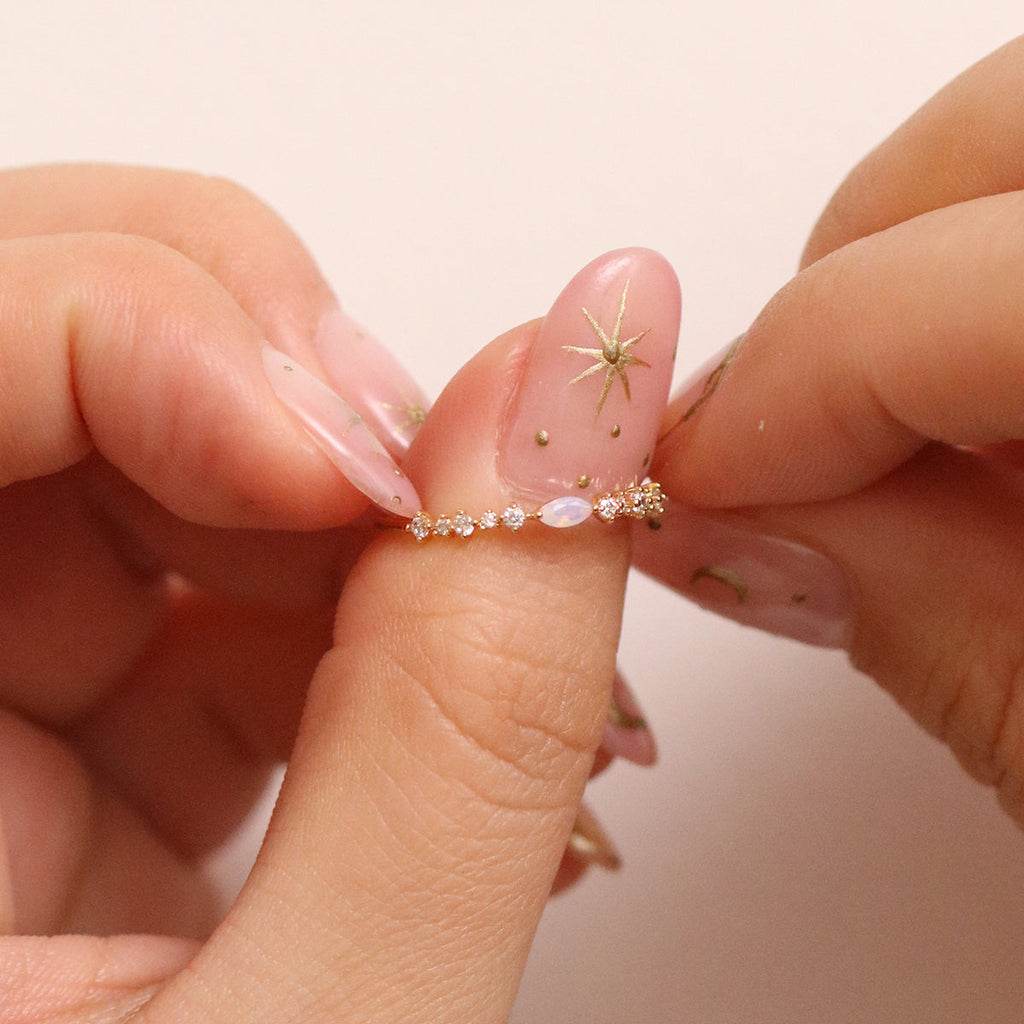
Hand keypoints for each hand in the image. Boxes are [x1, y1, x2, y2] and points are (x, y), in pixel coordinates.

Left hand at [0, 170, 677, 1022]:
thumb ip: (471, 708)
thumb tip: (576, 390)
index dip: (153, 335)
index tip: (366, 471)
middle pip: (34, 320)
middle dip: (263, 365)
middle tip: (425, 496)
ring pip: (144, 401)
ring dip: (335, 476)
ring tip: (464, 607)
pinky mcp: (58, 692)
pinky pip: (201, 531)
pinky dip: (342, 564)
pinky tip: (420, 660)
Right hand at [637, 36, 1023, 824]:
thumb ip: (923, 625)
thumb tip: (725, 511)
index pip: (958, 294)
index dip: (787, 385)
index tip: (693, 487)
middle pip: (1009, 129)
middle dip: (852, 267)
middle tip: (792, 426)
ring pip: (1018, 143)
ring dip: (909, 275)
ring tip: (890, 436)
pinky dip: (973, 290)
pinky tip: (976, 424)